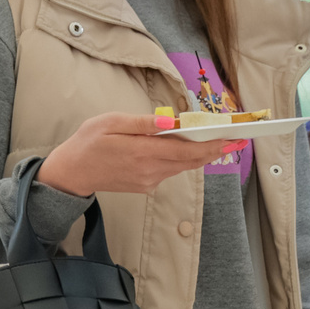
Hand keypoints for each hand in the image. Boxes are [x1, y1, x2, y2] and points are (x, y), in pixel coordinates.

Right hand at [35, 112, 216, 196]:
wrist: (71, 173)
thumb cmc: (88, 142)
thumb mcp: (111, 122)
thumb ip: (143, 123)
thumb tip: (171, 122)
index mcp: (142, 151)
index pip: (187, 150)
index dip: (213, 145)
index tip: (233, 139)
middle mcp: (149, 170)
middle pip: (191, 161)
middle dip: (216, 150)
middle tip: (238, 141)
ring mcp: (148, 181)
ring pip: (182, 166)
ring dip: (200, 155)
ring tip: (220, 142)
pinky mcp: (145, 186)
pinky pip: (169, 170)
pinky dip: (181, 160)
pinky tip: (187, 149)